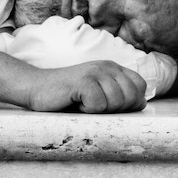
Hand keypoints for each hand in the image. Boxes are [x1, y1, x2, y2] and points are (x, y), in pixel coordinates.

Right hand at [20, 61, 149, 113]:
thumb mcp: (99, 96)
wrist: (36, 89)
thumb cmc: (68, 98)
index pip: (140, 87)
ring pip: (116, 103)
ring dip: (98, 111)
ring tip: (82, 103)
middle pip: (131, 98)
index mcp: (113, 68)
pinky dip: (86, 111)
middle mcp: (107, 66)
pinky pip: (98, 105)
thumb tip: (141, 104)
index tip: (108, 106)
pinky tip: (75, 103)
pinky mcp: (83, 81)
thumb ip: (120, 97)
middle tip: (92, 105)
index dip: (129, 103)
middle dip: (114, 110)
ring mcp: (95, 72)